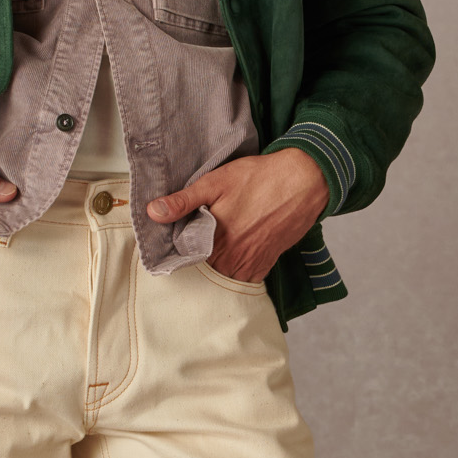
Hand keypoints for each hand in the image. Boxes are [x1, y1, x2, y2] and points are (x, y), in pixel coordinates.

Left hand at [146, 148, 329, 282]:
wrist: (303, 181)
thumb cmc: (259, 178)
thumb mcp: (215, 182)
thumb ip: (183, 201)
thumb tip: (153, 212)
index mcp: (214, 240)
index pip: (186, 258)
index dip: (181, 250)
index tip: (179, 240)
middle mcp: (231, 258)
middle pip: (204, 269)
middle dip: (198, 260)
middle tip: (199, 242)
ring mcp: (250, 263)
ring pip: (223, 276)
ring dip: (217, 268)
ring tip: (216, 249)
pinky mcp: (266, 263)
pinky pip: (245, 279)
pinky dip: (237, 272)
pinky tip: (234, 256)